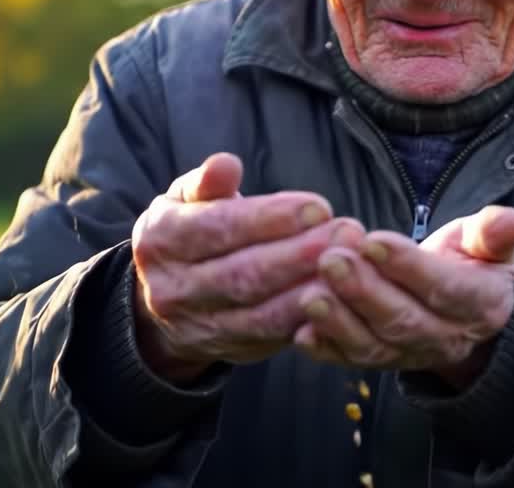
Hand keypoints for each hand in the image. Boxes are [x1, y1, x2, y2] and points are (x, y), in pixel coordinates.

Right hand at [131, 153, 363, 381]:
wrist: (165, 300)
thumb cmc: (191, 231)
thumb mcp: (186, 200)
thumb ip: (207, 182)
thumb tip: (226, 163)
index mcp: (161, 239)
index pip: (218, 228)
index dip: (269, 218)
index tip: (318, 206)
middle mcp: (175, 287)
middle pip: (243, 274)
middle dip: (300, 254)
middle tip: (349, 233)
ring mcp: (200, 326)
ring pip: (261, 313)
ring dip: (311, 288)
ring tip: (352, 262)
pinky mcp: (230, 350)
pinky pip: (273, 338)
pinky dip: (309, 318)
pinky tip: (340, 297)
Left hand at [294, 206, 513, 386]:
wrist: (461, 309)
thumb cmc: (470, 261)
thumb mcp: (489, 243)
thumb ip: (495, 232)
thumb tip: (507, 220)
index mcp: (481, 304)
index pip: (446, 289)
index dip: (410, 268)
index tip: (373, 242)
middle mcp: (446, 338)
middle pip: (404, 321)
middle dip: (364, 292)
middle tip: (330, 260)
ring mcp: (410, 355)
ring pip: (373, 346)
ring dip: (339, 322)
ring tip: (309, 295)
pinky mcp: (379, 362)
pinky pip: (350, 361)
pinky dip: (325, 350)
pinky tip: (299, 333)